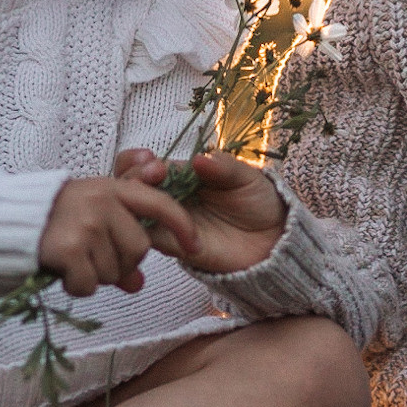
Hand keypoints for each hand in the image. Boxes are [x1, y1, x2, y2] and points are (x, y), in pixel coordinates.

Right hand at [38, 177, 198, 297]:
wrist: (2, 223)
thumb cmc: (51, 221)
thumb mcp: (89, 219)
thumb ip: (117, 243)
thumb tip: (137, 285)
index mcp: (112, 188)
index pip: (161, 204)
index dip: (182, 226)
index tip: (196, 247)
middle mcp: (102, 201)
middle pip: (139, 250)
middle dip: (122, 264)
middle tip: (93, 259)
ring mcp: (86, 223)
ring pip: (113, 271)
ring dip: (95, 276)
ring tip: (72, 260)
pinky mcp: (67, 247)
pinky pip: (88, 284)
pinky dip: (76, 286)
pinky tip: (62, 272)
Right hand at [113, 148, 288, 273]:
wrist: (275, 240)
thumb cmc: (260, 201)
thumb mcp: (247, 178)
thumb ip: (224, 168)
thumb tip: (198, 159)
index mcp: (184, 175)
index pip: (149, 165)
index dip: (142, 162)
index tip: (152, 162)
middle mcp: (171, 196)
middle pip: (132, 186)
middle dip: (132, 178)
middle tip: (153, 177)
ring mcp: (170, 222)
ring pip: (134, 212)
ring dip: (134, 204)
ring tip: (152, 200)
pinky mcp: (175, 247)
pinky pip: (149, 240)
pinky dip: (144, 232)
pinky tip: (157, 224)